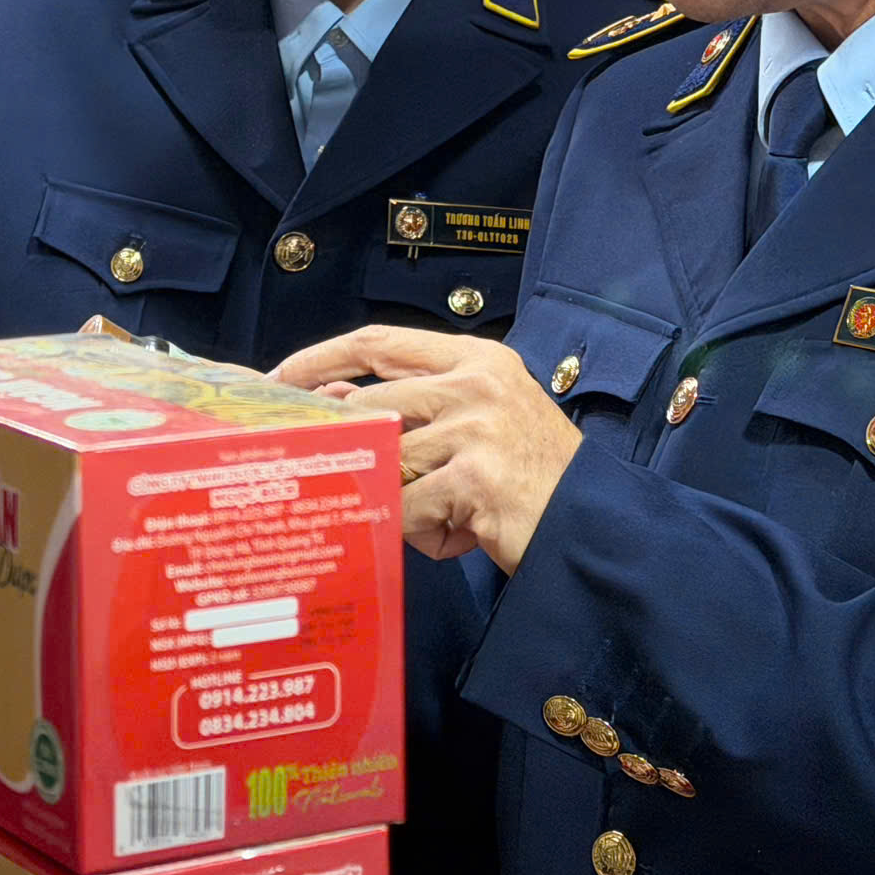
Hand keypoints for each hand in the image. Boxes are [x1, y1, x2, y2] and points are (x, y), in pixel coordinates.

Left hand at [272, 327, 580, 573]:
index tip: (283, 376)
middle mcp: (476, 383)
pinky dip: (425, 532)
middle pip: (373, 405)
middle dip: (355, 446)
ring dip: (405, 500)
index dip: (323, 356)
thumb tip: (334, 404)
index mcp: (477, 358)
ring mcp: (476, 427)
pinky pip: (411, 508)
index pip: (380, 340)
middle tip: (343, 473)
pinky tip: (463, 535)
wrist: (592, 525)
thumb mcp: (480, 421)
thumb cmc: (533, 477)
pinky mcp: (473, 476)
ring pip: (389, 462)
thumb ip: (420, 407)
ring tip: (445, 516)